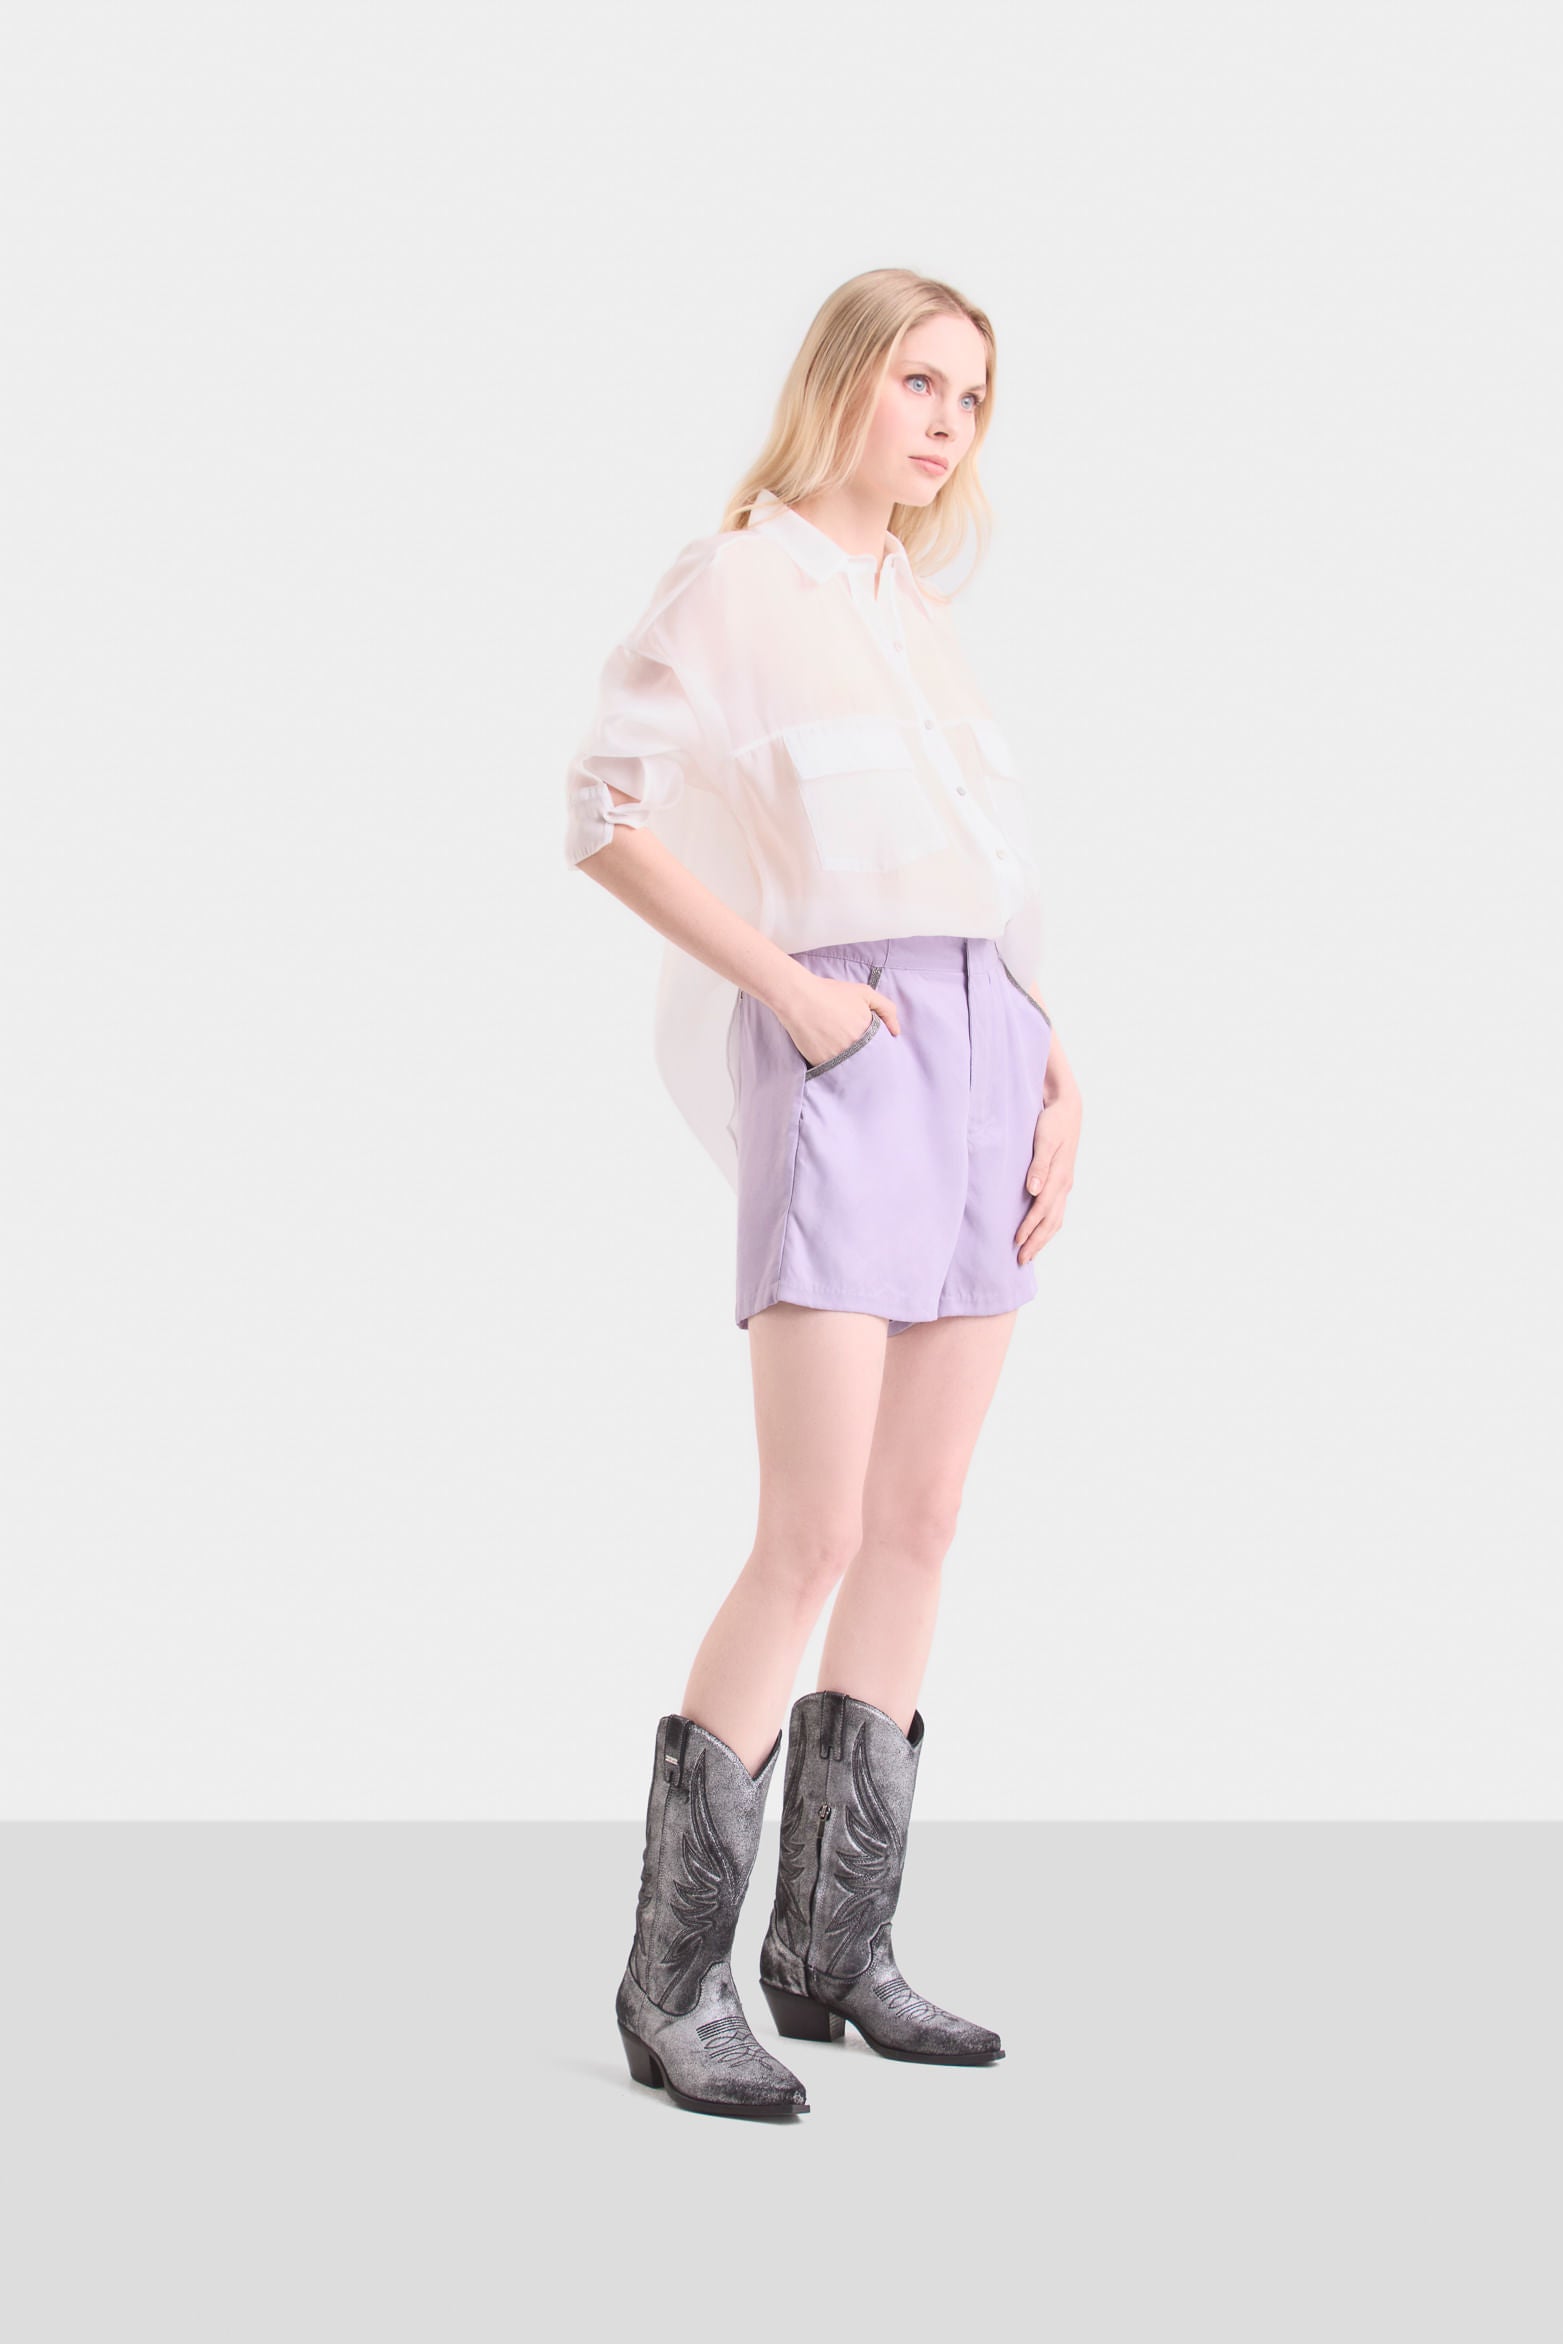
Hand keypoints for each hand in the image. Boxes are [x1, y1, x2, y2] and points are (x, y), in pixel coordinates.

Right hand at [780, 971, 899, 1068]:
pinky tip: (825, 1049)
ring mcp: (838, 1058)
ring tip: (836, 1045)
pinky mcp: (821, 1064)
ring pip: (849, 1067)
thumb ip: (887, 1009)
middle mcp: (855, 1049)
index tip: (866, 1041)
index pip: (880, 1050)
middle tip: (850, 1043)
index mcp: (869, 1034)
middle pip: (865, 1060)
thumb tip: (896, 1032)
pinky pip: (831, 1069)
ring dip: (847, 1061)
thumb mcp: (865, 993)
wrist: (799, 998)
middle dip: (862, 1054)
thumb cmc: (831, 993)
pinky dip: (831, 1063)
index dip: (874, 1047)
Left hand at [1016, 1080, 1080, 1262]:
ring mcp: (1065, 1184)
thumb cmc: (1052, 1122)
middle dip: (1037, 1242)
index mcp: (1060, 1176)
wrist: (1068, 1109)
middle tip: (1021, 1261)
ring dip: (1043, 1238)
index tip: (1016, 1242)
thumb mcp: (1044, 1139)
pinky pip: (1057, 1211)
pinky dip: (1048, 1227)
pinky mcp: (1062, 1182)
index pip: (1043, 1209)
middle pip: (1051, 1220)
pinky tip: (1040, 1234)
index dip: (1030, 1227)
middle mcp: (1064, 1184)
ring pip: (1056, 1219)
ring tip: (1029, 1254)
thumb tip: (1033, 1190)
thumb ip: (1039, 1165)